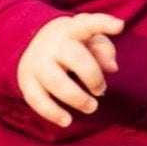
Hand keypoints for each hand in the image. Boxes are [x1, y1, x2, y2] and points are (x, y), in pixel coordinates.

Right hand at [17, 13, 122, 127]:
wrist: (31, 44)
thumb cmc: (72, 45)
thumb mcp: (88, 41)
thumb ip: (104, 50)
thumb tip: (112, 67)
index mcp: (71, 30)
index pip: (88, 24)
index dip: (103, 24)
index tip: (120, 26)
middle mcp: (52, 44)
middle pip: (75, 57)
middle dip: (93, 76)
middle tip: (101, 90)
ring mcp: (38, 63)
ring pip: (55, 80)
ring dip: (76, 98)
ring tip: (92, 107)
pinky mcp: (27, 81)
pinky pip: (37, 99)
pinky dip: (52, 113)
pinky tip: (67, 121)